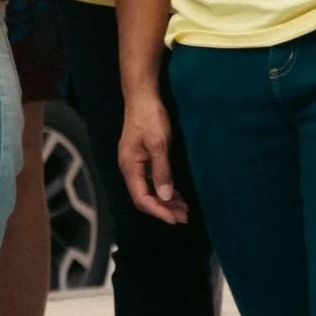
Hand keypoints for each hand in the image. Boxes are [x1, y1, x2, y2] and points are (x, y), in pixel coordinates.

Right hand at [119, 90, 187, 224]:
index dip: (158, 211)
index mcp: (130, 166)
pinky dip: (164, 189)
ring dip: (165, 200)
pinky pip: (152, 180)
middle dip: (164, 209)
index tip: (175, 219)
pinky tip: (176, 193)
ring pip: (149, 190)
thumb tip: (165, 196)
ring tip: (184, 208)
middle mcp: (130, 168)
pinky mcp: (143, 158)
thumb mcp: (158, 144)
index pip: (141, 198)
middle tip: (185, 216)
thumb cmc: (150, 118)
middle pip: (144, 197)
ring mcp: (136, 163)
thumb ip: (162, 171)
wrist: (142, 96)